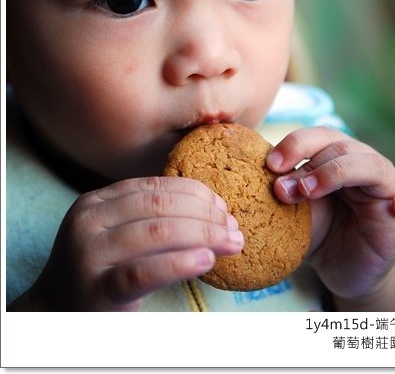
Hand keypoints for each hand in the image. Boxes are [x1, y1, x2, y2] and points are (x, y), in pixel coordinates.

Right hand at [21, 176, 242, 310]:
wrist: (53, 315)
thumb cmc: (98, 272)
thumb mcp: (114, 234)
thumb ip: (149, 217)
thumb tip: (211, 207)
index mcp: (95, 202)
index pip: (153, 187)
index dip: (194, 192)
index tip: (222, 204)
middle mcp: (89, 222)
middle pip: (159, 206)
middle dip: (204, 214)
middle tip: (233, 226)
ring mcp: (89, 254)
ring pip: (158, 232)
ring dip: (204, 234)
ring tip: (232, 242)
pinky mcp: (97, 289)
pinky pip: (145, 271)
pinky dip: (181, 262)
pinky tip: (207, 260)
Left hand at [267, 127, 394, 304]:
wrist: (340, 268)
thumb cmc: (318, 229)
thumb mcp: (297, 207)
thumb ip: (286, 188)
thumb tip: (260, 175)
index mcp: (338, 156)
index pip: (320, 135)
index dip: (295, 144)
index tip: (269, 165)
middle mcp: (365, 166)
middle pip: (341, 146)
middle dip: (308, 163)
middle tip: (281, 189)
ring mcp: (388, 192)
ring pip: (371, 166)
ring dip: (335, 173)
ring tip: (308, 192)